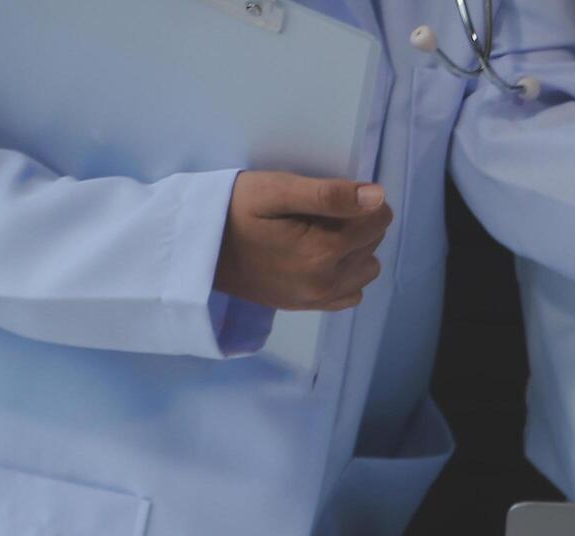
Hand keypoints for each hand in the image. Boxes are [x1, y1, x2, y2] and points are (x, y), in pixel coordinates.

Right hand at [214, 171, 393, 311]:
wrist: (195, 248)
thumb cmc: (233, 209)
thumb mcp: (276, 189)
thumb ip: (329, 194)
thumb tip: (377, 197)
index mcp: (322, 251)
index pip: (379, 220)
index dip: (361, 200)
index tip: (329, 196)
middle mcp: (326, 282)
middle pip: (372, 243)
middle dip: (355, 223)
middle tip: (313, 213)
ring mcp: (317, 299)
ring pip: (366, 269)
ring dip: (353, 249)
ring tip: (316, 234)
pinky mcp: (306, 306)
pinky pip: (350, 293)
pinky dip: (345, 274)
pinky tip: (319, 258)